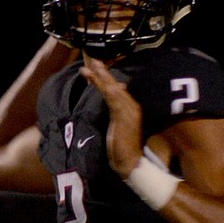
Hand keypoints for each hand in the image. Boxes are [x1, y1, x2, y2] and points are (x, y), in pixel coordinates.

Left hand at [80, 57, 143, 178]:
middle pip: (116, 85)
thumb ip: (117, 111)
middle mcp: (132, 106)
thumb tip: (116, 95)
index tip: (99, 68)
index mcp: (132, 108)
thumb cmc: (125, 147)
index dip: (109, 78)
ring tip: (90, 66)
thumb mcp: (120, 126)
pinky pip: (112, 97)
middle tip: (94, 60)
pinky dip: (103, 86)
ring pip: (113, 89)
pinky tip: (95, 78)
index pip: (119, 89)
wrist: (131, 162)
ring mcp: (129, 110)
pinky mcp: (123, 115)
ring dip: (101, 76)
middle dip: (104, 73)